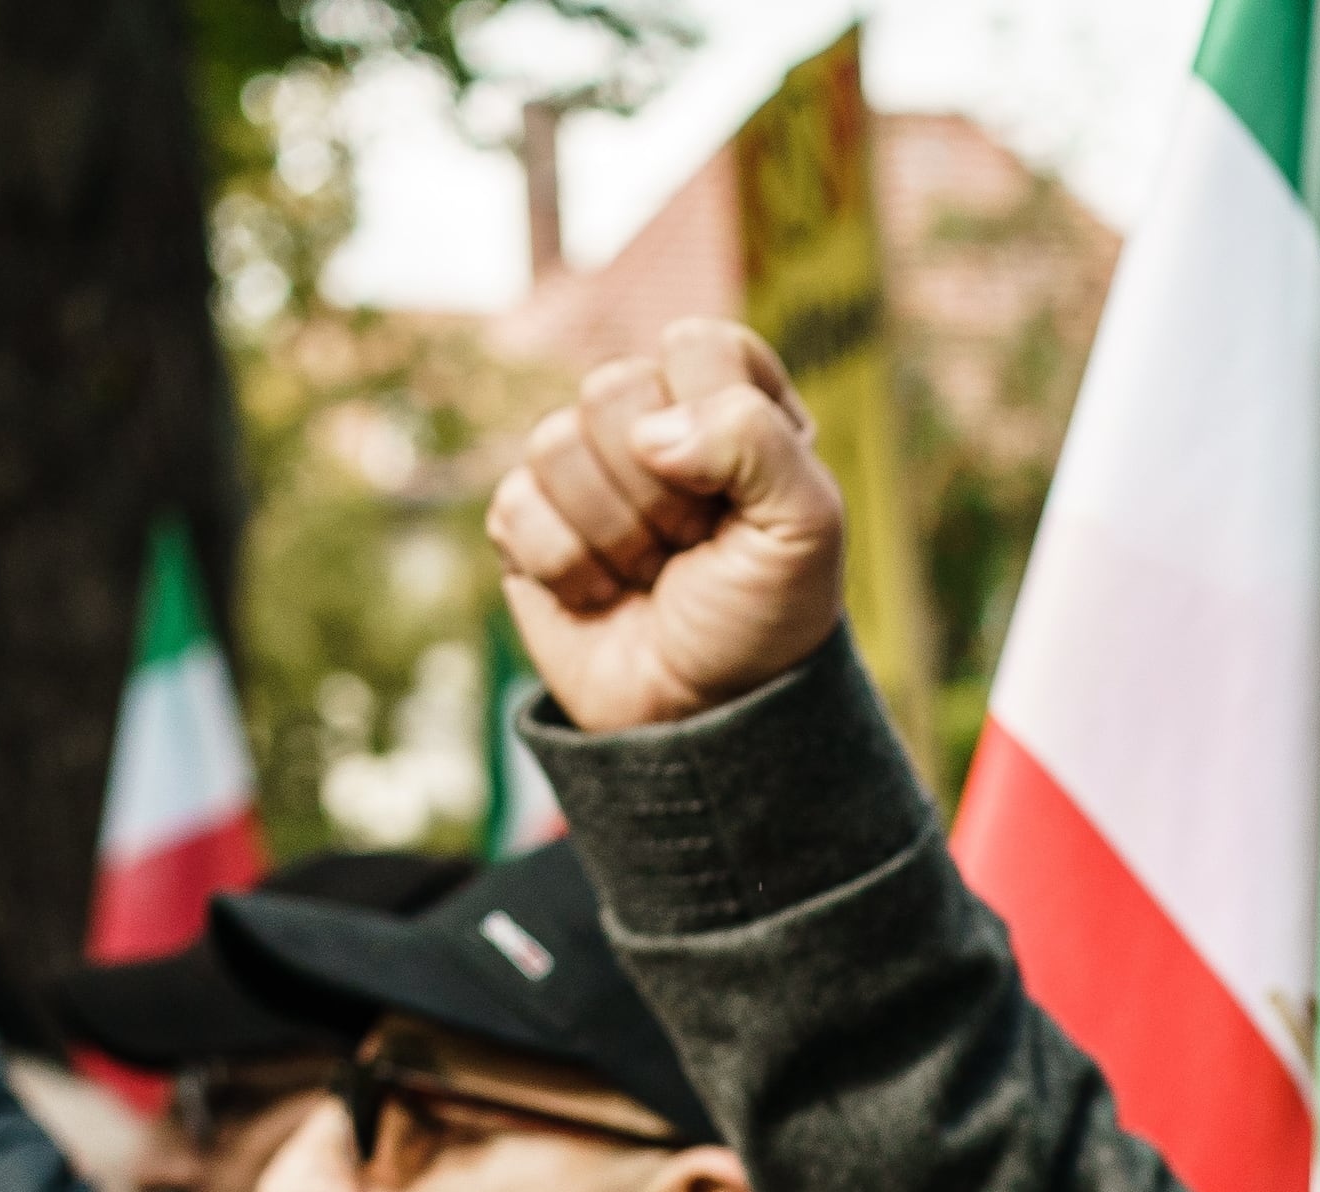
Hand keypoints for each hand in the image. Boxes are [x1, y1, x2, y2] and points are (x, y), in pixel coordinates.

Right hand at [486, 320, 843, 732]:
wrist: (703, 717)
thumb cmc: (764, 619)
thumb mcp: (806, 528)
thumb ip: (755, 441)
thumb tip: (649, 431)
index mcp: (730, 404)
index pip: (696, 345)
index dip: (711, 421)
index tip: (737, 496)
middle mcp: (653, 424)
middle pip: (611, 387)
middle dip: (658, 491)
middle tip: (692, 545)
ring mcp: (584, 472)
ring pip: (552, 443)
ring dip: (614, 534)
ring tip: (651, 574)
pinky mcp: (528, 524)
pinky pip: (514, 507)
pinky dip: (567, 568)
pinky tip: (604, 595)